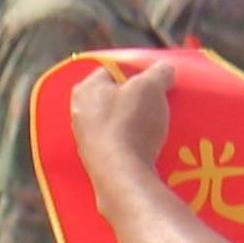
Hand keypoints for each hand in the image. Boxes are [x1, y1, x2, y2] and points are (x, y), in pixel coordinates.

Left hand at [68, 48, 175, 179]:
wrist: (122, 173)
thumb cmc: (130, 123)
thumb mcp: (150, 87)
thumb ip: (158, 72)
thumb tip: (164, 69)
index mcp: (85, 89)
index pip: (111, 70)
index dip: (136, 71)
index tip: (156, 79)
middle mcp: (79, 112)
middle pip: (115, 97)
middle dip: (138, 98)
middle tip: (160, 101)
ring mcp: (86, 138)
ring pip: (117, 121)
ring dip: (138, 121)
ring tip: (159, 124)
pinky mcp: (98, 159)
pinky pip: (119, 143)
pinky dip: (134, 142)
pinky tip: (151, 145)